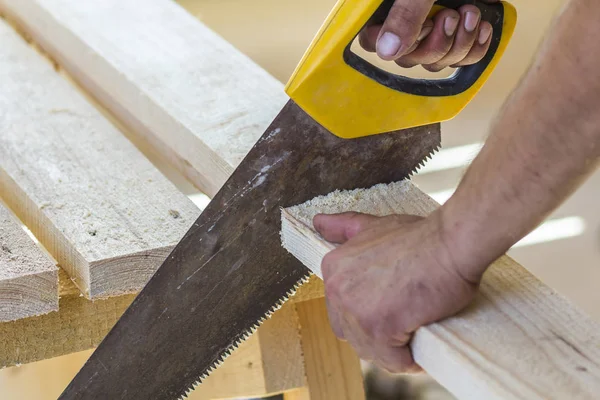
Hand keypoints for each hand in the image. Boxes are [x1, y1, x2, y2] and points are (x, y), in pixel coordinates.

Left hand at [313, 211, 478, 372]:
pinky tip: (422, 347)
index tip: (391, 311)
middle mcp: (337, 290)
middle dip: (377, 336)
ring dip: (394, 351)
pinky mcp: (378, 328)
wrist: (449, 244)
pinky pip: (393, 360)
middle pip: (352, 334)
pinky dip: (410, 360)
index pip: (341, 311)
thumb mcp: (375, 226)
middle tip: (405, 324)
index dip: (367, 316)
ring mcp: (356, 310)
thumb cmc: (420, 237)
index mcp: (334, 268)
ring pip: (371, 351)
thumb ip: (346, 227)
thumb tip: (319, 222)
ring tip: (416, 334)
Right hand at [360, 0, 498, 70]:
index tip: (422, 26)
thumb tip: (387, 50)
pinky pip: (462, 58)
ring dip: (460, 43)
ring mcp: (431, 28)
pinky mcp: (457, 33)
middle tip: (451, 14)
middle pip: (409, 59)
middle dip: (438, 43)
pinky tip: (481, 25)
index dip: (399, 44)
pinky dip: (476, 46)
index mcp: (386, 6)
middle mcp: (404, 20)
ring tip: (470, 12)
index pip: (374, 42)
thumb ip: (405, 14)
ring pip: (436, 61)